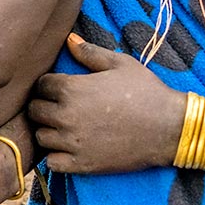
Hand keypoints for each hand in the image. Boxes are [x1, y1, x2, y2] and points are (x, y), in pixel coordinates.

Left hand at [30, 34, 186, 173]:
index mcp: (71, 88)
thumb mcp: (120, 64)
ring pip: (41, 136)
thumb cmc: (146, 92)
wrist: (169, 128)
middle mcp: (65, 116)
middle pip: (35, 110)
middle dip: (45, 106)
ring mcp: (72, 143)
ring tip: (66, 128)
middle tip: (61, 108)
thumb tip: (69, 40)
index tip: (60, 89)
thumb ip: (90, 52)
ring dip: (49, 131)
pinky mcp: (81, 165)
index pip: (40, 85)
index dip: (49, 85)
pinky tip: (70, 149)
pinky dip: (56, 157)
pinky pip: (52, 163)